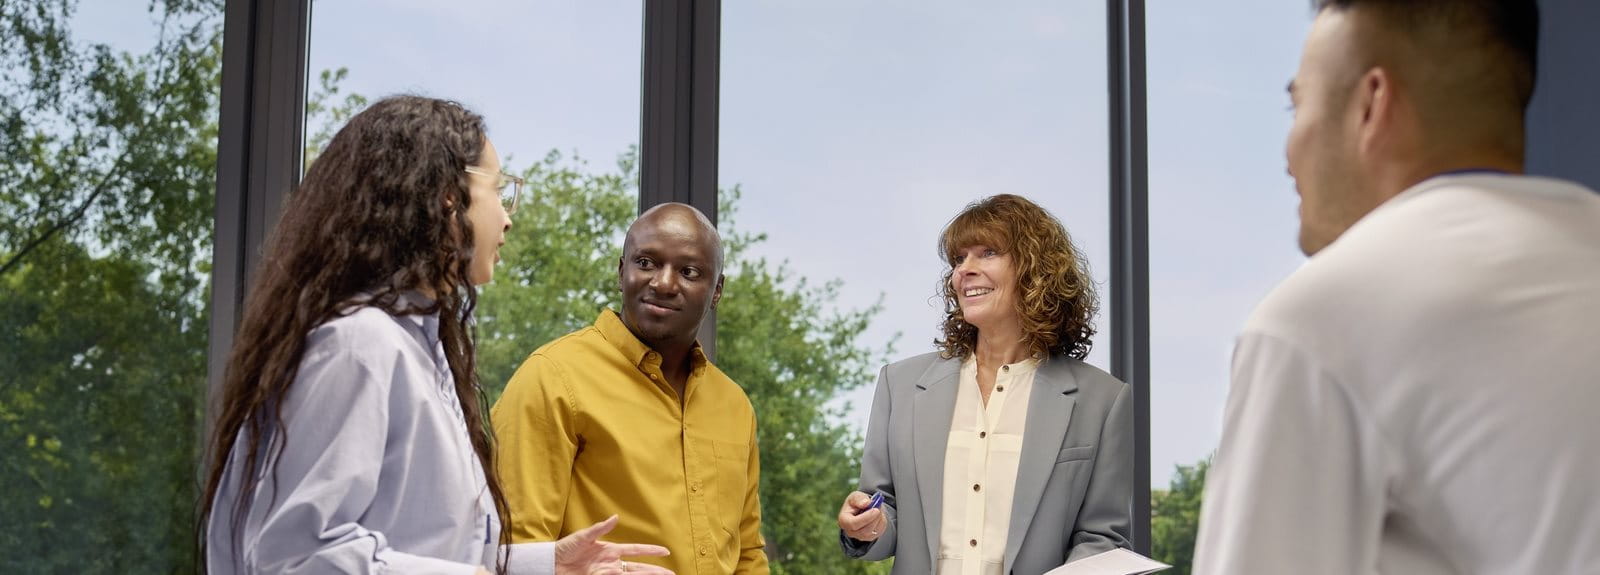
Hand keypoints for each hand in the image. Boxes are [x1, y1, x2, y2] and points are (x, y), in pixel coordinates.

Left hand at [554, 515, 674, 574]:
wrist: (551, 564)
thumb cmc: (565, 548)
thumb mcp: (583, 536)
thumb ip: (600, 528)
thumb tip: (615, 517)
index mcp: (610, 550)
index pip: (635, 550)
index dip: (650, 551)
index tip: (666, 551)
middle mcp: (612, 563)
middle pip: (639, 568)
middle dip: (656, 571)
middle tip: (672, 574)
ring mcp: (607, 574)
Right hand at [837, 491, 885, 541]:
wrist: (861, 509)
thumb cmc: (856, 502)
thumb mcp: (855, 496)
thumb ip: (859, 498)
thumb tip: (866, 503)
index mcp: (843, 521)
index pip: (853, 524)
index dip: (866, 518)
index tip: (876, 510)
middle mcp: (850, 531)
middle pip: (864, 531)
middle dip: (875, 519)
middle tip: (880, 507)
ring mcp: (860, 536)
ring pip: (873, 532)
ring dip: (879, 519)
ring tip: (879, 508)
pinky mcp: (869, 538)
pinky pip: (879, 532)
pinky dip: (882, 522)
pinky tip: (879, 515)